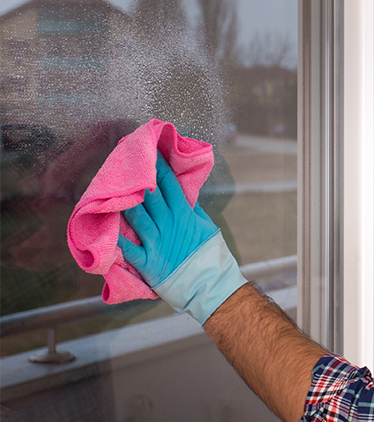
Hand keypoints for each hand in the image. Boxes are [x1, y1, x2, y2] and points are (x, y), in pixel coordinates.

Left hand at [119, 153, 218, 286]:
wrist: (209, 285)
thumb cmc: (210, 256)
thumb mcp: (207, 228)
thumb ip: (194, 211)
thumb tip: (186, 196)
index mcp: (184, 214)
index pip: (169, 184)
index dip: (158, 166)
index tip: (150, 150)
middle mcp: (168, 224)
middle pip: (150, 195)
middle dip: (138, 176)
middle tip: (126, 160)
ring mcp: (156, 241)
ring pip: (136, 215)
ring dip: (124, 201)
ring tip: (112, 186)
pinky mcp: (147, 261)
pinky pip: (127, 247)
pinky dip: (114, 238)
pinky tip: (102, 226)